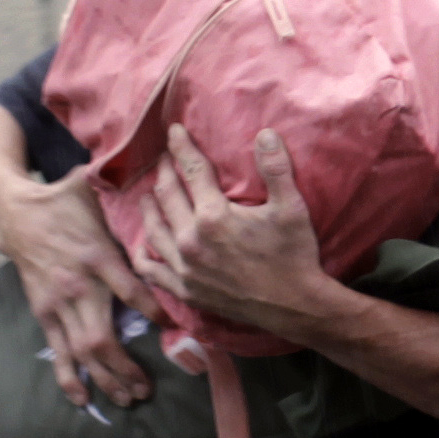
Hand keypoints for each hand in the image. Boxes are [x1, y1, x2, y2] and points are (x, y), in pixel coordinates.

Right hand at [0, 164, 152, 408]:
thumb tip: (159, 163)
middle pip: (101, 336)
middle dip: (125, 367)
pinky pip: (57, 350)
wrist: (11, 214)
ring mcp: (58, 303)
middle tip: (148, 389)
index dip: (152, 310)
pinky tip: (83, 400)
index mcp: (96, 256)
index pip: (129, 289)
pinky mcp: (44, 312)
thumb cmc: (63, 201)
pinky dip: (68, 377)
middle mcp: (77, 285)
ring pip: (81, 351)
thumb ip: (124, 186)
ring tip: (129, 399)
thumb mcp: (93, 189)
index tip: (174, 327)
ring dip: (105, 379)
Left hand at [135, 127, 351, 341]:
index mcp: (213, 216)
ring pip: (153, 228)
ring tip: (148, 194)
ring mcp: (184, 267)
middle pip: (167, 195)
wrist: (295, 307)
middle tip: (164, 159)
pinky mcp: (185, 290)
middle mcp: (191, 240)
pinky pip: (152, 269)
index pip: (191, 170)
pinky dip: (143, 253)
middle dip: (164, 172)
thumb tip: (265, 133)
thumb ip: (276, 168)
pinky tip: (144, 243)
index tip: (174, 131)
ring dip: (149, 206)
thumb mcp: (291, 208)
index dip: (182, 147)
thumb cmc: (294, 255)